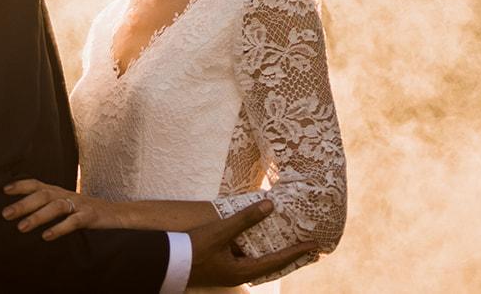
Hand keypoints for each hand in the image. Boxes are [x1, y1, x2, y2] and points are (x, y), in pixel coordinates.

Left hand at [2, 179, 119, 240]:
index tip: (4, 190)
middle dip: (23, 204)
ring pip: (56, 207)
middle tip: (6, 214)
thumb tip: (21, 211)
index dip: (22, 185)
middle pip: (43, 195)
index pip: (38, 184)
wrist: (115, 213)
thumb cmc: (84, 209)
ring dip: (37, 216)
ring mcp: (79, 205)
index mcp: (59, 191)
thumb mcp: (64, 203)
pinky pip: (73, 221)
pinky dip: (59, 228)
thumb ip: (47, 204)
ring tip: (21, 227)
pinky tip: (47, 236)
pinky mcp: (89, 216)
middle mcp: (66, 195)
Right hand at [187, 199, 318, 287]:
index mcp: (242, 272)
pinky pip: (245, 256)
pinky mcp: (221, 265)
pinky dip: (256, 247)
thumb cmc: (194, 249)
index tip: (314, 246)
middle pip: (271, 265)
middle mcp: (238, 274)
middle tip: (308, 247)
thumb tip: (270, 205)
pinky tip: (257, 237)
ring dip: (272, 250)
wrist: (166, 262)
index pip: (276, 261)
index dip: (296, 252)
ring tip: (287, 240)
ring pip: (258, 260)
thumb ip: (245, 219)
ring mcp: (229, 271)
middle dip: (289, 255)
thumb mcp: (221, 231)